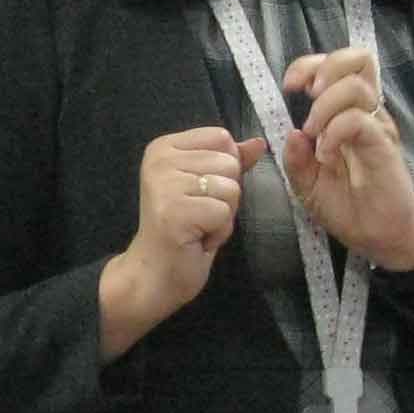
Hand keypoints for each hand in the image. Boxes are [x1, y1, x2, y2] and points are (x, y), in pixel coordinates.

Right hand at [99, 124, 266, 356]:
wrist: (154, 274)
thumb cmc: (184, 230)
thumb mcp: (210, 188)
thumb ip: (232, 162)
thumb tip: (259, 142)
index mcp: (164, 147)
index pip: (221, 137)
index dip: (225, 169)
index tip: (201, 193)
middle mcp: (160, 159)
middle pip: (229, 162)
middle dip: (225, 195)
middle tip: (198, 215)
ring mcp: (164, 184)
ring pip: (231, 187)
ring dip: (223, 215)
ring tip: (198, 227)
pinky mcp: (175, 211)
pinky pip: (223, 213)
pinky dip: (218, 232)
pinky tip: (196, 239)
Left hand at [280, 46, 413, 270]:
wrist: (379, 236)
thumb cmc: (347, 206)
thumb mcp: (307, 184)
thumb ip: (295, 158)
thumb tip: (291, 132)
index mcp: (347, 112)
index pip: (336, 64)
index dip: (310, 65)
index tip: (290, 87)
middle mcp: (366, 112)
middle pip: (358, 59)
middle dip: (324, 68)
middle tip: (308, 97)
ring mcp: (377, 127)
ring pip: (356, 87)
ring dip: (325, 107)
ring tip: (315, 136)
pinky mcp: (384, 146)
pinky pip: (359, 121)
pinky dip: (334, 132)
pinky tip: (325, 155)